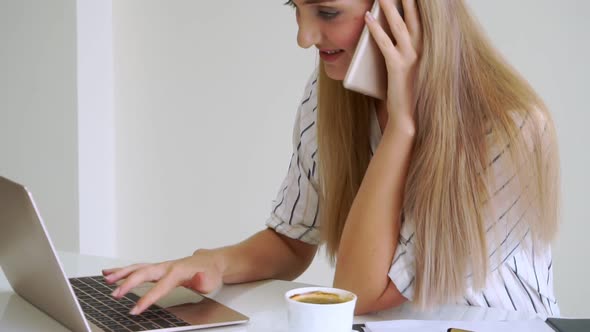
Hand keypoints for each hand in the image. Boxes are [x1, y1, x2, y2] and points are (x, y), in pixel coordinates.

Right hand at [102, 249, 223, 314]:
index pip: (160, 287)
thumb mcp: (210, 280)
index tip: (135, 309)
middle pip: (144, 273)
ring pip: (138, 268)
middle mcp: (167, 266)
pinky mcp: (158, 268)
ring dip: (121, 273)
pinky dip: (123, 269)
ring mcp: (161, 266)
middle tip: (115, 295)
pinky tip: (110, 272)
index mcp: (178, 271)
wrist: (211, 262)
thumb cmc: (210, 272)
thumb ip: (202, 281)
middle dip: (128, 284)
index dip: (147, 299)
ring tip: (106, 280)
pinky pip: (138, 267)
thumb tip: (197, 280)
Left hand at [365, 0, 421, 132]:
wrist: (409, 117)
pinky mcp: (398, 67)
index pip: (426, 20)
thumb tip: (394, 30)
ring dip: (390, 7)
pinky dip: (375, 29)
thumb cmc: (408, 92)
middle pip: (415, 17)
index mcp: (430, 50)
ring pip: (400, 26)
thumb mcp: (413, 67)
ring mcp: (412, 58)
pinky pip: (384, 43)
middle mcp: (424, 51)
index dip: (419, 6)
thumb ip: (409, 50)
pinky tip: (368, 18)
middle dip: (408, 0)